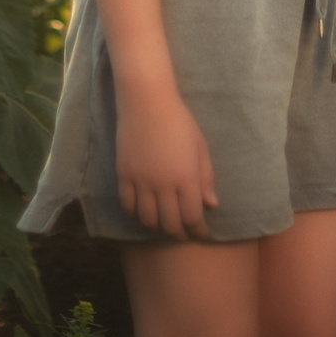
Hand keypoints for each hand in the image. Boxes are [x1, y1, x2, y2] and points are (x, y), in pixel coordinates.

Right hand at [114, 84, 216, 237]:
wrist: (147, 102)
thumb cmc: (180, 121)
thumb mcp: (200, 147)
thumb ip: (205, 177)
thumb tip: (211, 205)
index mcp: (186, 177)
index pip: (193, 217)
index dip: (198, 231)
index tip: (202, 234)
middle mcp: (163, 184)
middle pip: (170, 224)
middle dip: (180, 234)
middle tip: (184, 234)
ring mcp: (141, 181)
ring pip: (148, 220)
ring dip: (158, 227)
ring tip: (164, 224)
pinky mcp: (124, 175)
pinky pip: (128, 206)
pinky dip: (136, 214)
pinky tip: (144, 212)